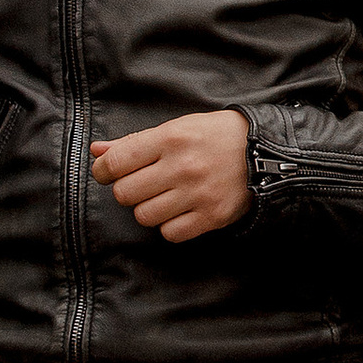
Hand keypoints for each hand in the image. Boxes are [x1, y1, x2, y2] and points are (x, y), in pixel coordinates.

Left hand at [91, 108, 252, 241]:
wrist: (266, 152)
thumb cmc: (215, 137)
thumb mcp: (177, 128)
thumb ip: (134, 142)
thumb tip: (97, 151)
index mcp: (170, 138)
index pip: (116, 162)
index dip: (103, 170)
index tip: (108, 173)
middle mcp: (182, 166)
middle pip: (125, 194)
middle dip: (128, 190)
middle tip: (144, 184)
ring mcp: (197, 194)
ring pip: (145, 216)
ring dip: (149, 209)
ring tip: (165, 197)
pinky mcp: (211, 216)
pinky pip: (170, 233)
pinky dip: (170, 226)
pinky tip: (181, 211)